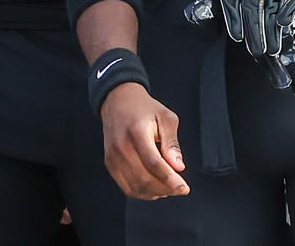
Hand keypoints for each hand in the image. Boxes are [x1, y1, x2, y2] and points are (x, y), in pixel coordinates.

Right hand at [99, 83, 188, 199]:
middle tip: (180, 188)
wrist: (117, 101)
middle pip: (145, 178)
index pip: (154, 164)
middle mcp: (121, 145)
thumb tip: (178, 166)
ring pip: (136, 187)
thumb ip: (172, 143)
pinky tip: (154, 188)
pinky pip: (127, 187)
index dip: (170, 180)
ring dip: (155, 193)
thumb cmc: (143, 108)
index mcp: (136, 132)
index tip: (184, 188)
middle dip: (166, 189)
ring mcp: (113, 156)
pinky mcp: (110, 163)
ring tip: (168, 187)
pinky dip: (143, 193)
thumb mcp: (165, 117)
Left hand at [212, 0, 294, 93]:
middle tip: (257, 51)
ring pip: (271, 7)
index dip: (235, 20)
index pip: (231, 1)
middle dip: (255, 32)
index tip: (238, 36)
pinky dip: (288, 10)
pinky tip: (284, 23)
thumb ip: (211, 1)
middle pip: (253, 8)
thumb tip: (194, 16)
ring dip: (271, 30)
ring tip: (272, 49)